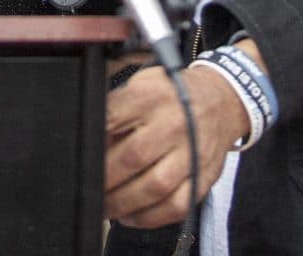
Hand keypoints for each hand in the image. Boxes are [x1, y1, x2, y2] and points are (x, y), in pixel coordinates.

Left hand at [104, 64, 248, 229]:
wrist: (222, 100)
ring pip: (154, 187)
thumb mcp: (142, 85)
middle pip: (131, 158)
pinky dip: (149, 217)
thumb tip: (88, 138)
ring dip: (123, 203)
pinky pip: (176, 205)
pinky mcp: (204, 176)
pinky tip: (131, 215)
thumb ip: (116, 108)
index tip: (81, 157)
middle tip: (89, 188)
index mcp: (152, 96)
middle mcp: (174, 123)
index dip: (92, 143)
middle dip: (104, 179)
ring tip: (106, 206)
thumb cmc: (173, 95)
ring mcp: (192, 152)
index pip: (112, 120)